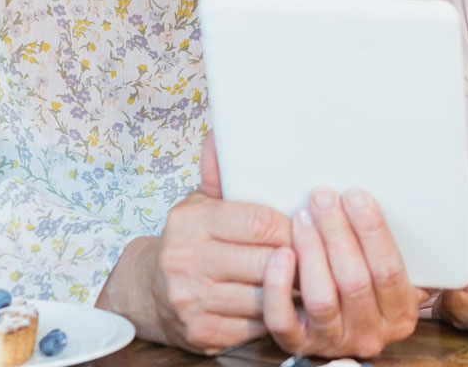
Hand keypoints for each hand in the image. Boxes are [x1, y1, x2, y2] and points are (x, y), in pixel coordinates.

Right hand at [96, 133, 291, 353]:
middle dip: (297, 259)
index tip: (305, 225)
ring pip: (265, 297)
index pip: (258, 222)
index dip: (290, 225)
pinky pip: (256, 326)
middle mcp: (187, 262)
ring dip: (291, 290)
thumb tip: (221, 134)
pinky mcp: (203, 333)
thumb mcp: (201, 203)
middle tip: (317, 255)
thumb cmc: (190, 242)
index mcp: (191, 223)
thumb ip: (220, 174)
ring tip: (307, 279)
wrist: (150, 293)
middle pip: (266, 261)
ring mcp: (193, 301)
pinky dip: (275, 315)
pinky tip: (282, 303)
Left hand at [262, 187, 467, 357]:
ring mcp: (331, 340)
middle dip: (337, 234)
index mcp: (402, 313)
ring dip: (310, 253)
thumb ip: (457, 270)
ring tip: (302, 216)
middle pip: (354, 281)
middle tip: (323, 195)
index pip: (391, 271)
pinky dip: (277, 287)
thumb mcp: (419, 277)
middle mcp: (370, 333)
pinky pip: (282, 322)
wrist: (342, 325)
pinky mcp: (296, 345)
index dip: (373, 232)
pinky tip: (278, 254)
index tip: (356, 194)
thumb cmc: (378, 285)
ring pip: (321, 298)